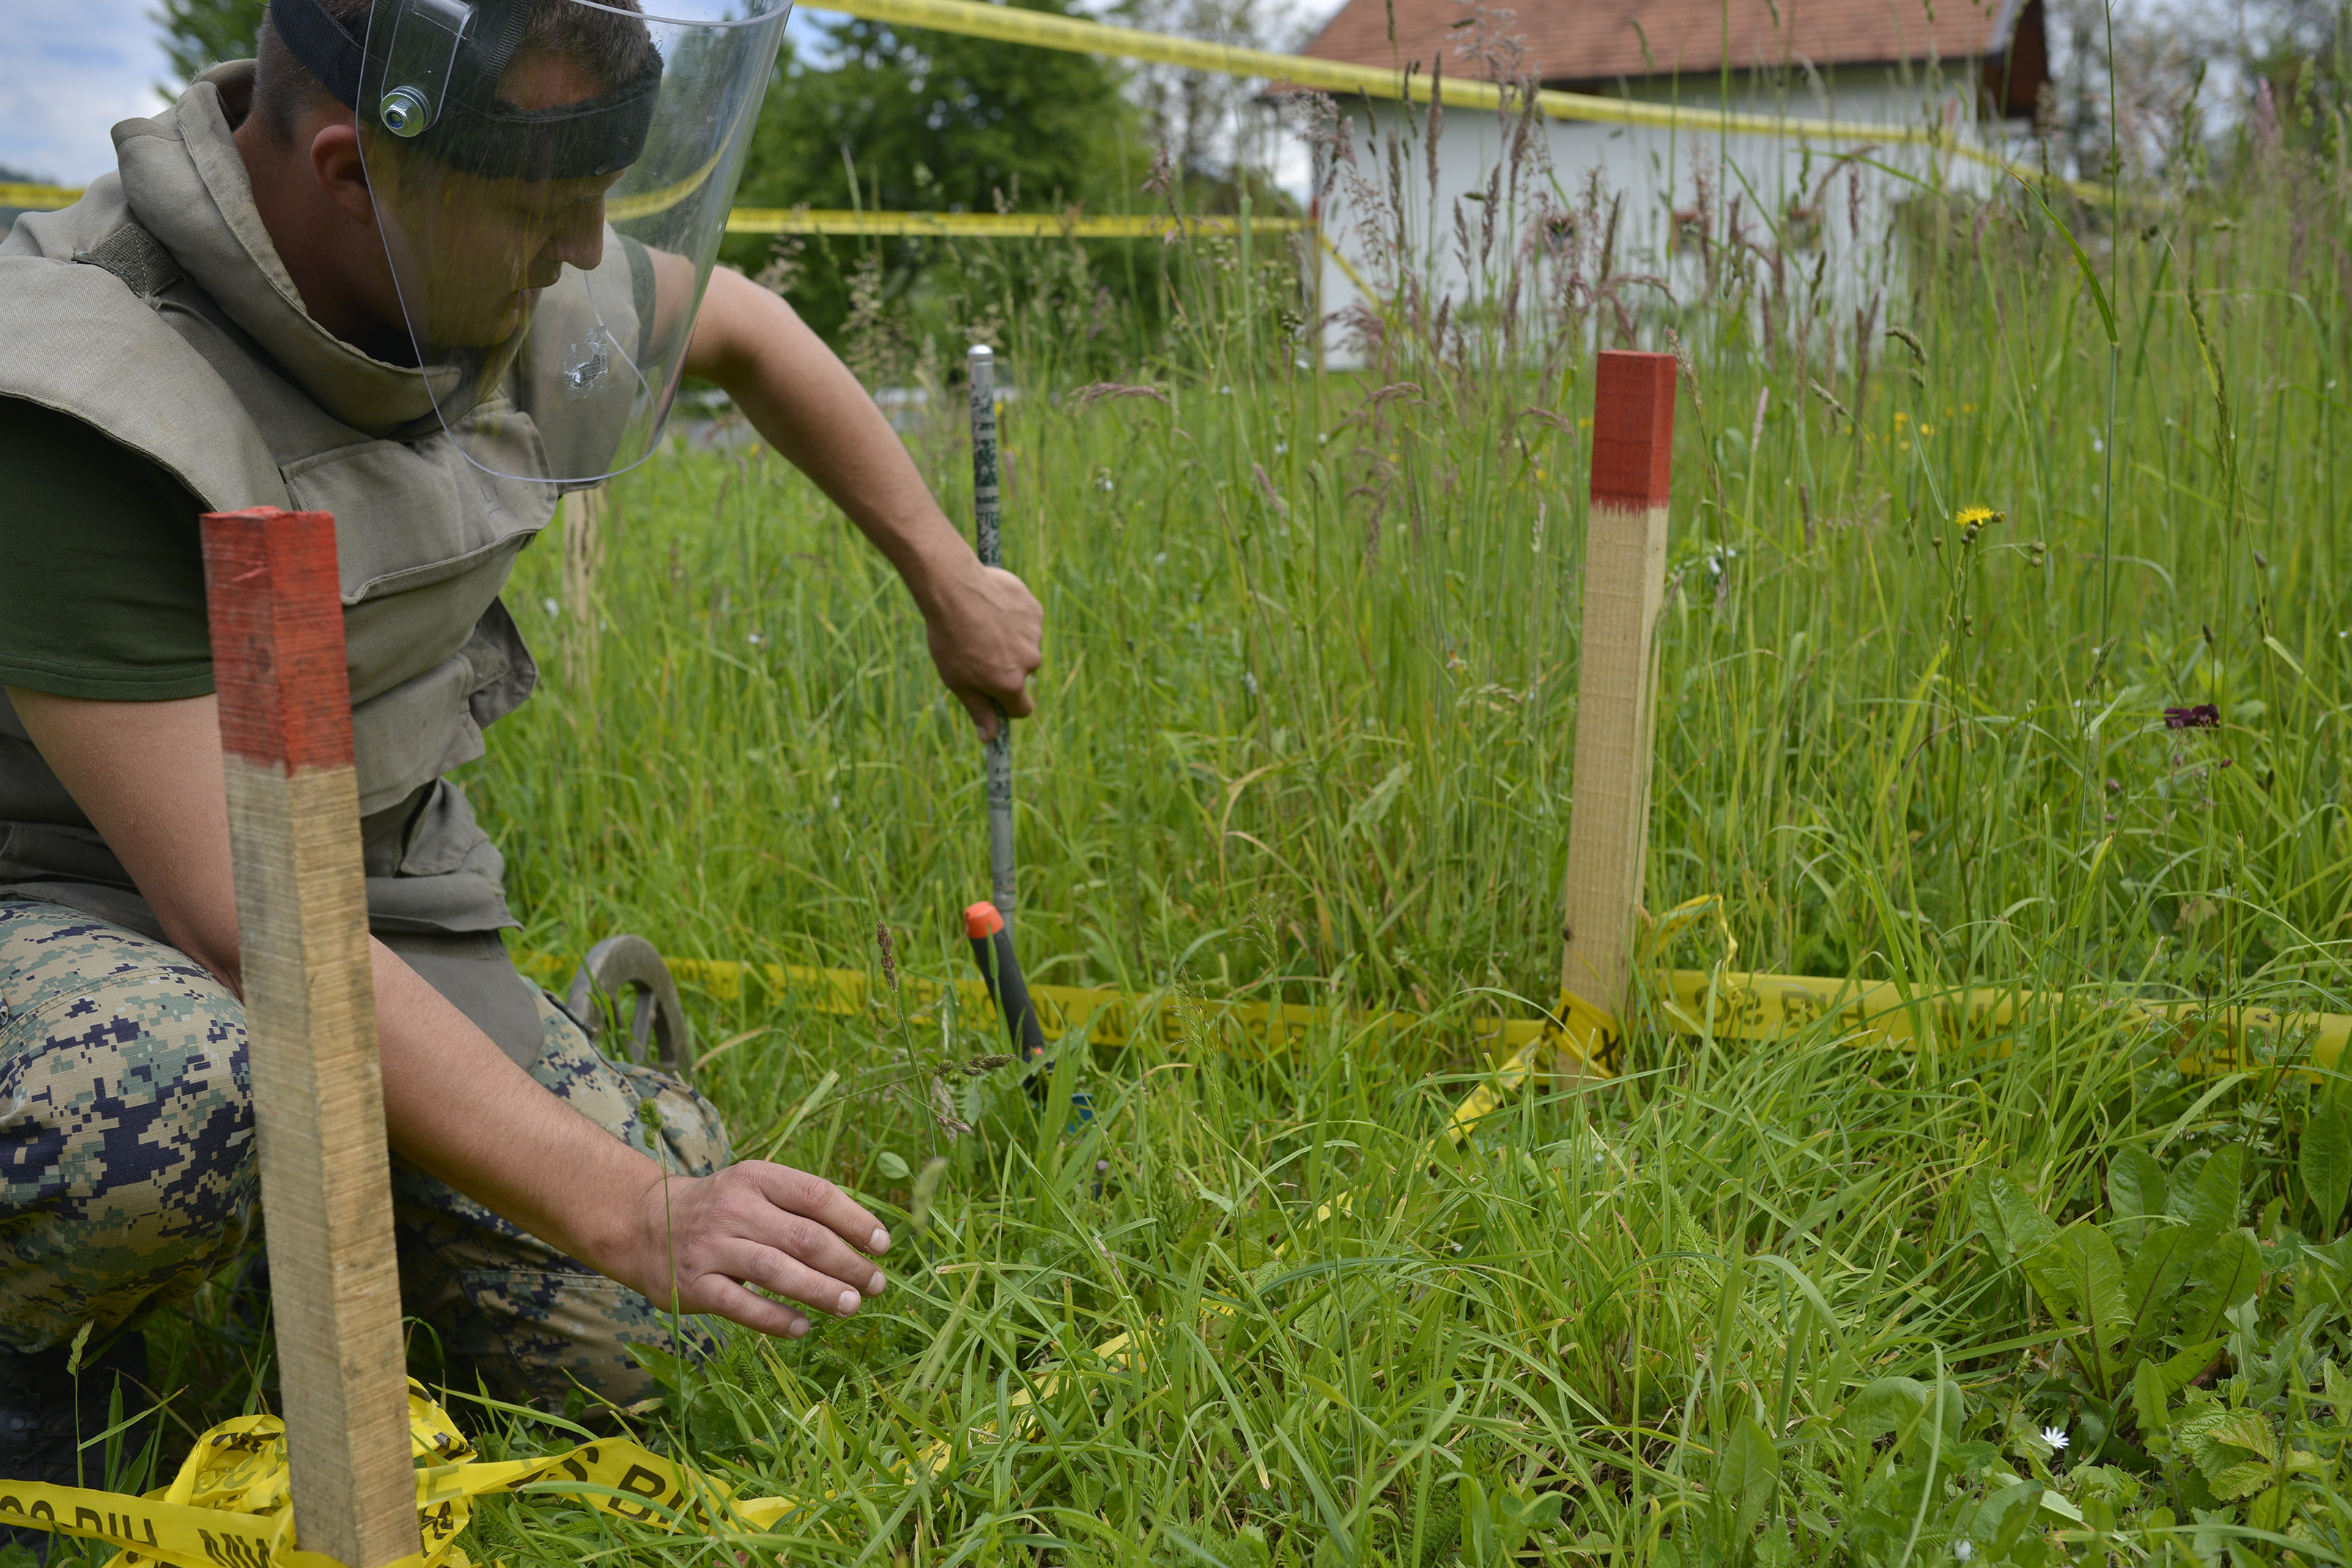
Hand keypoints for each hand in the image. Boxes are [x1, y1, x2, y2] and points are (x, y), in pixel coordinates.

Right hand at [603, 1161, 890, 1336]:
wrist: (644, 1225)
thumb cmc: (721, 1209)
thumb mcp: (756, 1189)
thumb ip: (802, 1206)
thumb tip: (866, 1237)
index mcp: (757, 1178)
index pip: (816, 1195)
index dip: (855, 1220)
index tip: (882, 1245)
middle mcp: (735, 1208)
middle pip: (803, 1237)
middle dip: (847, 1263)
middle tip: (876, 1283)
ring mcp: (712, 1247)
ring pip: (776, 1271)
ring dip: (820, 1291)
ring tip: (852, 1305)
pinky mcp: (695, 1284)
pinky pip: (742, 1305)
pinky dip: (776, 1319)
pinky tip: (804, 1327)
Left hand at [923, 560, 1042, 741]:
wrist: (952, 589)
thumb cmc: (949, 638)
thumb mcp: (958, 681)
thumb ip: (978, 710)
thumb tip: (989, 738)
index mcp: (1011, 684)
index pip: (1022, 709)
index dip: (1007, 705)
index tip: (995, 696)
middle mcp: (1030, 662)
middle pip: (1023, 673)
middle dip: (1006, 667)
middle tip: (978, 649)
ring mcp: (1035, 635)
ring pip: (1025, 645)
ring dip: (1009, 640)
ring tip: (981, 624)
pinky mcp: (1034, 611)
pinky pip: (1027, 622)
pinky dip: (1013, 618)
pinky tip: (992, 608)